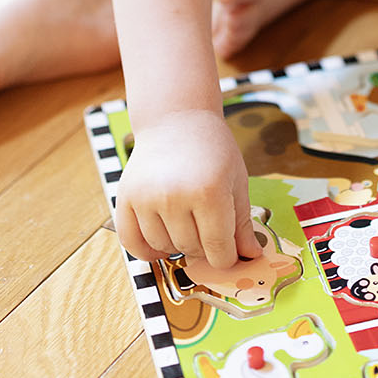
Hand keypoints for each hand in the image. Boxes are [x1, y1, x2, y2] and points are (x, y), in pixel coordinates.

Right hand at [115, 109, 258, 269]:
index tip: (229, 253)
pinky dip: (146, 250)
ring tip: (186, 223)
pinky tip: (160, 243)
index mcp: (209, 192)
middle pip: (192, 249)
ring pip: (163, 248)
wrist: (176, 119)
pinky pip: (131, 242)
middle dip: (204, 248)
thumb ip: (242, 222)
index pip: (219, 250)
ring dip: (177, 245)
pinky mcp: (126, 198)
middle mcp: (175, 196)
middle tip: (208, 229)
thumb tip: (252, 256)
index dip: (227, 258)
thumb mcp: (237, 181)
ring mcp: (147, 198)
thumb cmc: (212, 148)